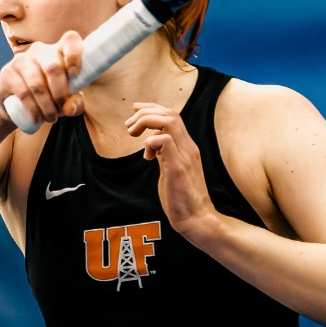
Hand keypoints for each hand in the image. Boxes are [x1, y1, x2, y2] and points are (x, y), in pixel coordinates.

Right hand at [0, 31, 85, 128]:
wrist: (15, 104)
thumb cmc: (48, 96)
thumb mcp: (65, 100)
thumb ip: (75, 103)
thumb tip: (71, 108)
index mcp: (59, 50)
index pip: (71, 40)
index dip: (75, 54)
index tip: (75, 73)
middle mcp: (40, 50)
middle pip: (53, 68)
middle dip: (60, 94)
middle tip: (61, 110)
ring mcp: (21, 59)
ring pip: (37, 84)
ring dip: (47, 106)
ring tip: (50, 119)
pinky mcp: (7, 72)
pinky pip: (23, 92)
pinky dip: (33, 109)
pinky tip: (37, 118)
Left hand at [127, 102, 218, 234]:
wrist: (196, 218)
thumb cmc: (182, 198)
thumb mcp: (171, 169)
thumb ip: (164, 155)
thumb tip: (152, 146)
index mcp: (187, 147)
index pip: (172, 116)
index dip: (152, 108)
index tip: (135, 110)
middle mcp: (188, 147)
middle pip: (169, 113)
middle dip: (145, 112)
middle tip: (129, 126)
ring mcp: (185, 156)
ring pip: (168, 121)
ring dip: (145, 122)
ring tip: (133, 134)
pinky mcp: (178, 167)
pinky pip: (164, 140)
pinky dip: (150, 142)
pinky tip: (147, 158)